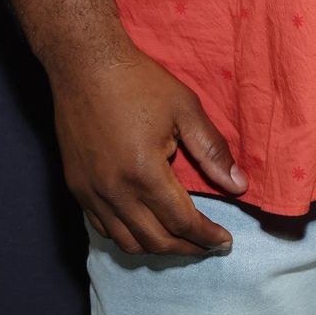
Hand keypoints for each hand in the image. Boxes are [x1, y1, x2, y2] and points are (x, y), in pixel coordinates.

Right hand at [51, 44, 248, 256]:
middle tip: (208, 245)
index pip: (182, 222)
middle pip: (156, 241)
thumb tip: (239, 186)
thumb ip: (212, 150)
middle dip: (188, 249)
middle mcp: (115, 191)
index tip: (225, 241)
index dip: (207, 236)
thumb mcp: (184, 108)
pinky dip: (127, 236)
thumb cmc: (138, 82)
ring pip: (126, 242)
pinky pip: (102, 228)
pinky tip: (144, 227)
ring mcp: (91, 193)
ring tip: (180, 241)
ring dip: (158, 248)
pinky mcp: (76, 188)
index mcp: (144, 172)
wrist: (84, 65)